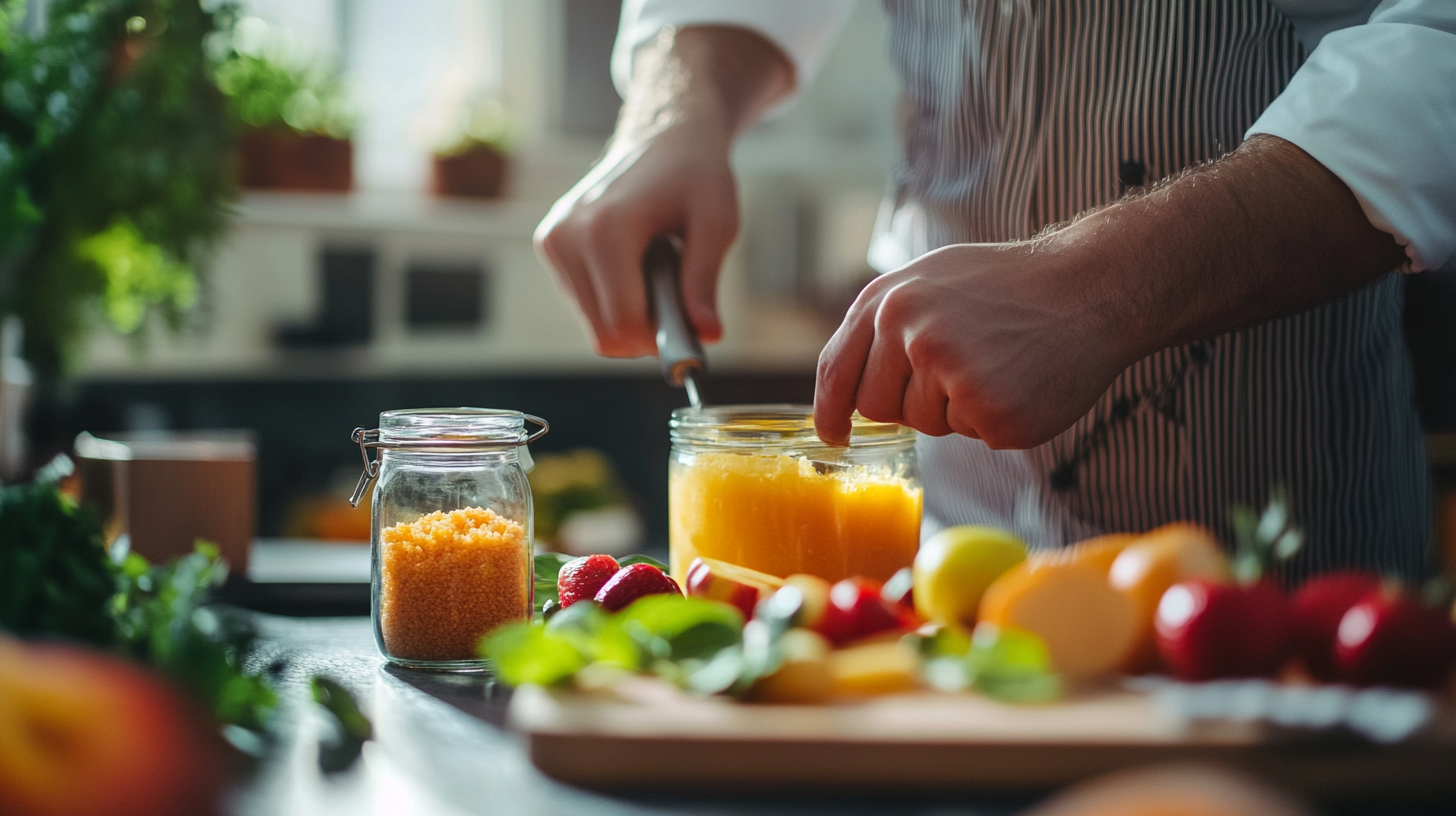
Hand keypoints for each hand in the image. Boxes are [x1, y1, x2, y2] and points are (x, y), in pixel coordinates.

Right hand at [534, 26, 791, 357]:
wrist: (662, 134)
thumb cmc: (696, 175)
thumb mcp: (717, 223)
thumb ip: (704, 281)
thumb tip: (707, 336)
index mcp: (605, 229)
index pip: (621, 326)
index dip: (660, 339)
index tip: (691, 325)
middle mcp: (566, 235)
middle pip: (604, 334)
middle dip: (647, 329)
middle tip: (679, 293)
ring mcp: (552, 240)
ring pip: (593, 324)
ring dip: (632, 311)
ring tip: (656, 265)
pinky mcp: (549, 244)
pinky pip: (584, 304)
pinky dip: (615, 297)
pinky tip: (634, 261)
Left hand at [813, 243, 1134, 448]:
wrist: (1091, 287)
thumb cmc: (1011, 285)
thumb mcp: (932, 279)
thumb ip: (886, 322)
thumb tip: (846, 379)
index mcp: (889, 300)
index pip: (836, 369)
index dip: (830, 409)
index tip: (832, 435)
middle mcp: (910, 333)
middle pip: (876, 407)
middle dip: (908, 402)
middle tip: (958, 370)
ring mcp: (949, 373)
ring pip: (925, 424)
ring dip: (956, 408)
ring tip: (997, 364)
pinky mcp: (990, 410)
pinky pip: (973, 436)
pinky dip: (996, 419)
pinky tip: (1021, 382)